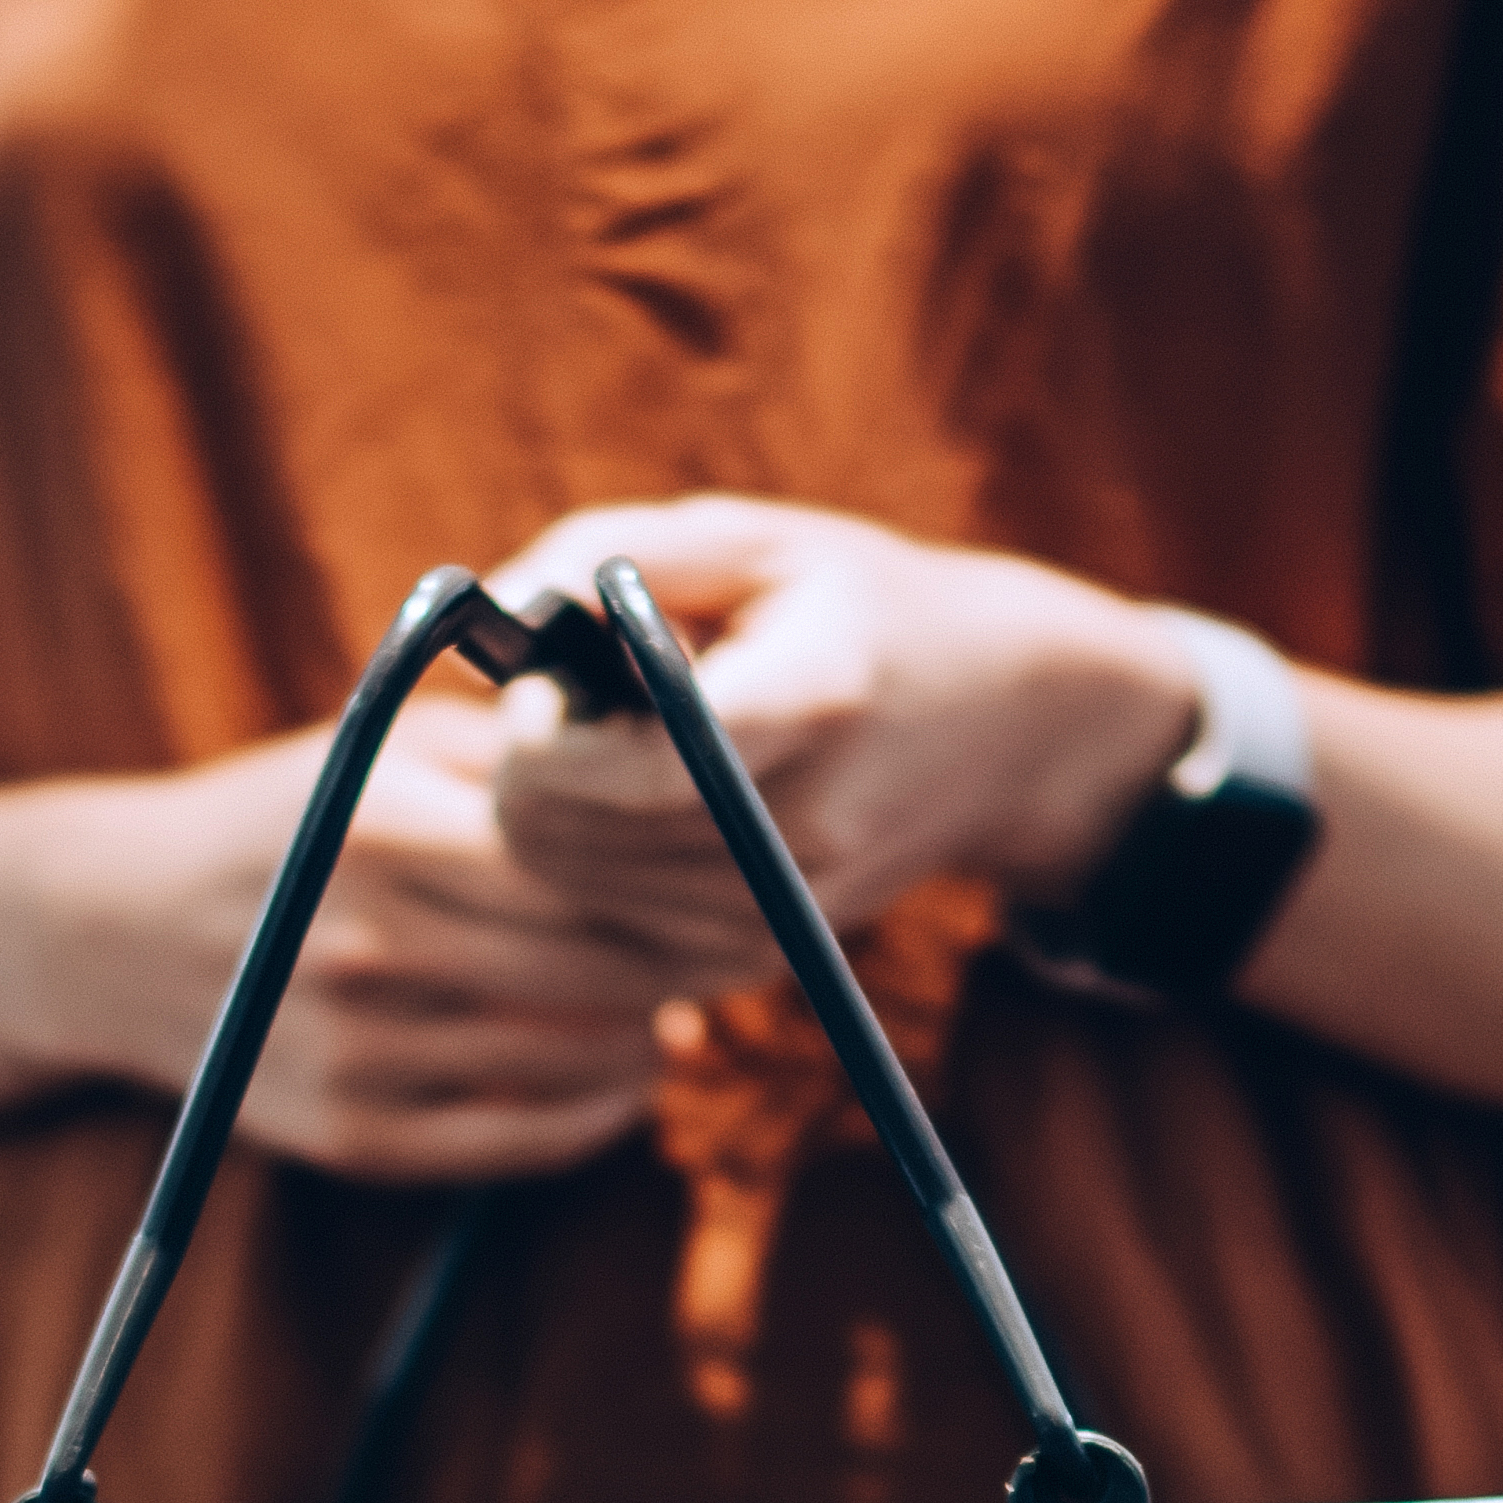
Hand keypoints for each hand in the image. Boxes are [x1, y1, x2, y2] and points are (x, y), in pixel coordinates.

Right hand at [43, 692, 674, 1179]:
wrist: (115, 931)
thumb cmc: (286, 818)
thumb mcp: (383, 745)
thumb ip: (519, 752)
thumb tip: (676, 761)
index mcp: (387, 832)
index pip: (591, 866)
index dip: (686, 876)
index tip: (743, 870)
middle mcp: (372, 948)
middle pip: (601, 969)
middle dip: (690, 960)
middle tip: (736, 942)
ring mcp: (362, 1054)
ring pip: (579, 1060)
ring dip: (652, 1035)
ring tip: (673, 1000)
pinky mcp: (357, 1137)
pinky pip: (527, 1141)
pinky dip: (599, 1111)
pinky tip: (620, 1069)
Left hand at [476, 497, 1205, 979]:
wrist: (1005, 726)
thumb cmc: (858, 605)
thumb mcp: (752, 538)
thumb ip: (609, 558)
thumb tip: (497, 625)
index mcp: (814, 700)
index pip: (643, 766)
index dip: (551, 734)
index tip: (546, 680)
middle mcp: (806, 830)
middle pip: (571, 838)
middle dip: (532, 763)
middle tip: (582, 699)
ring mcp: (784, 915)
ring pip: (567, 886)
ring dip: (558, 810)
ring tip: (639, 740)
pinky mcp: (757, 964)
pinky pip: (600, 929)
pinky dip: (589, 863)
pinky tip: (650, 803)